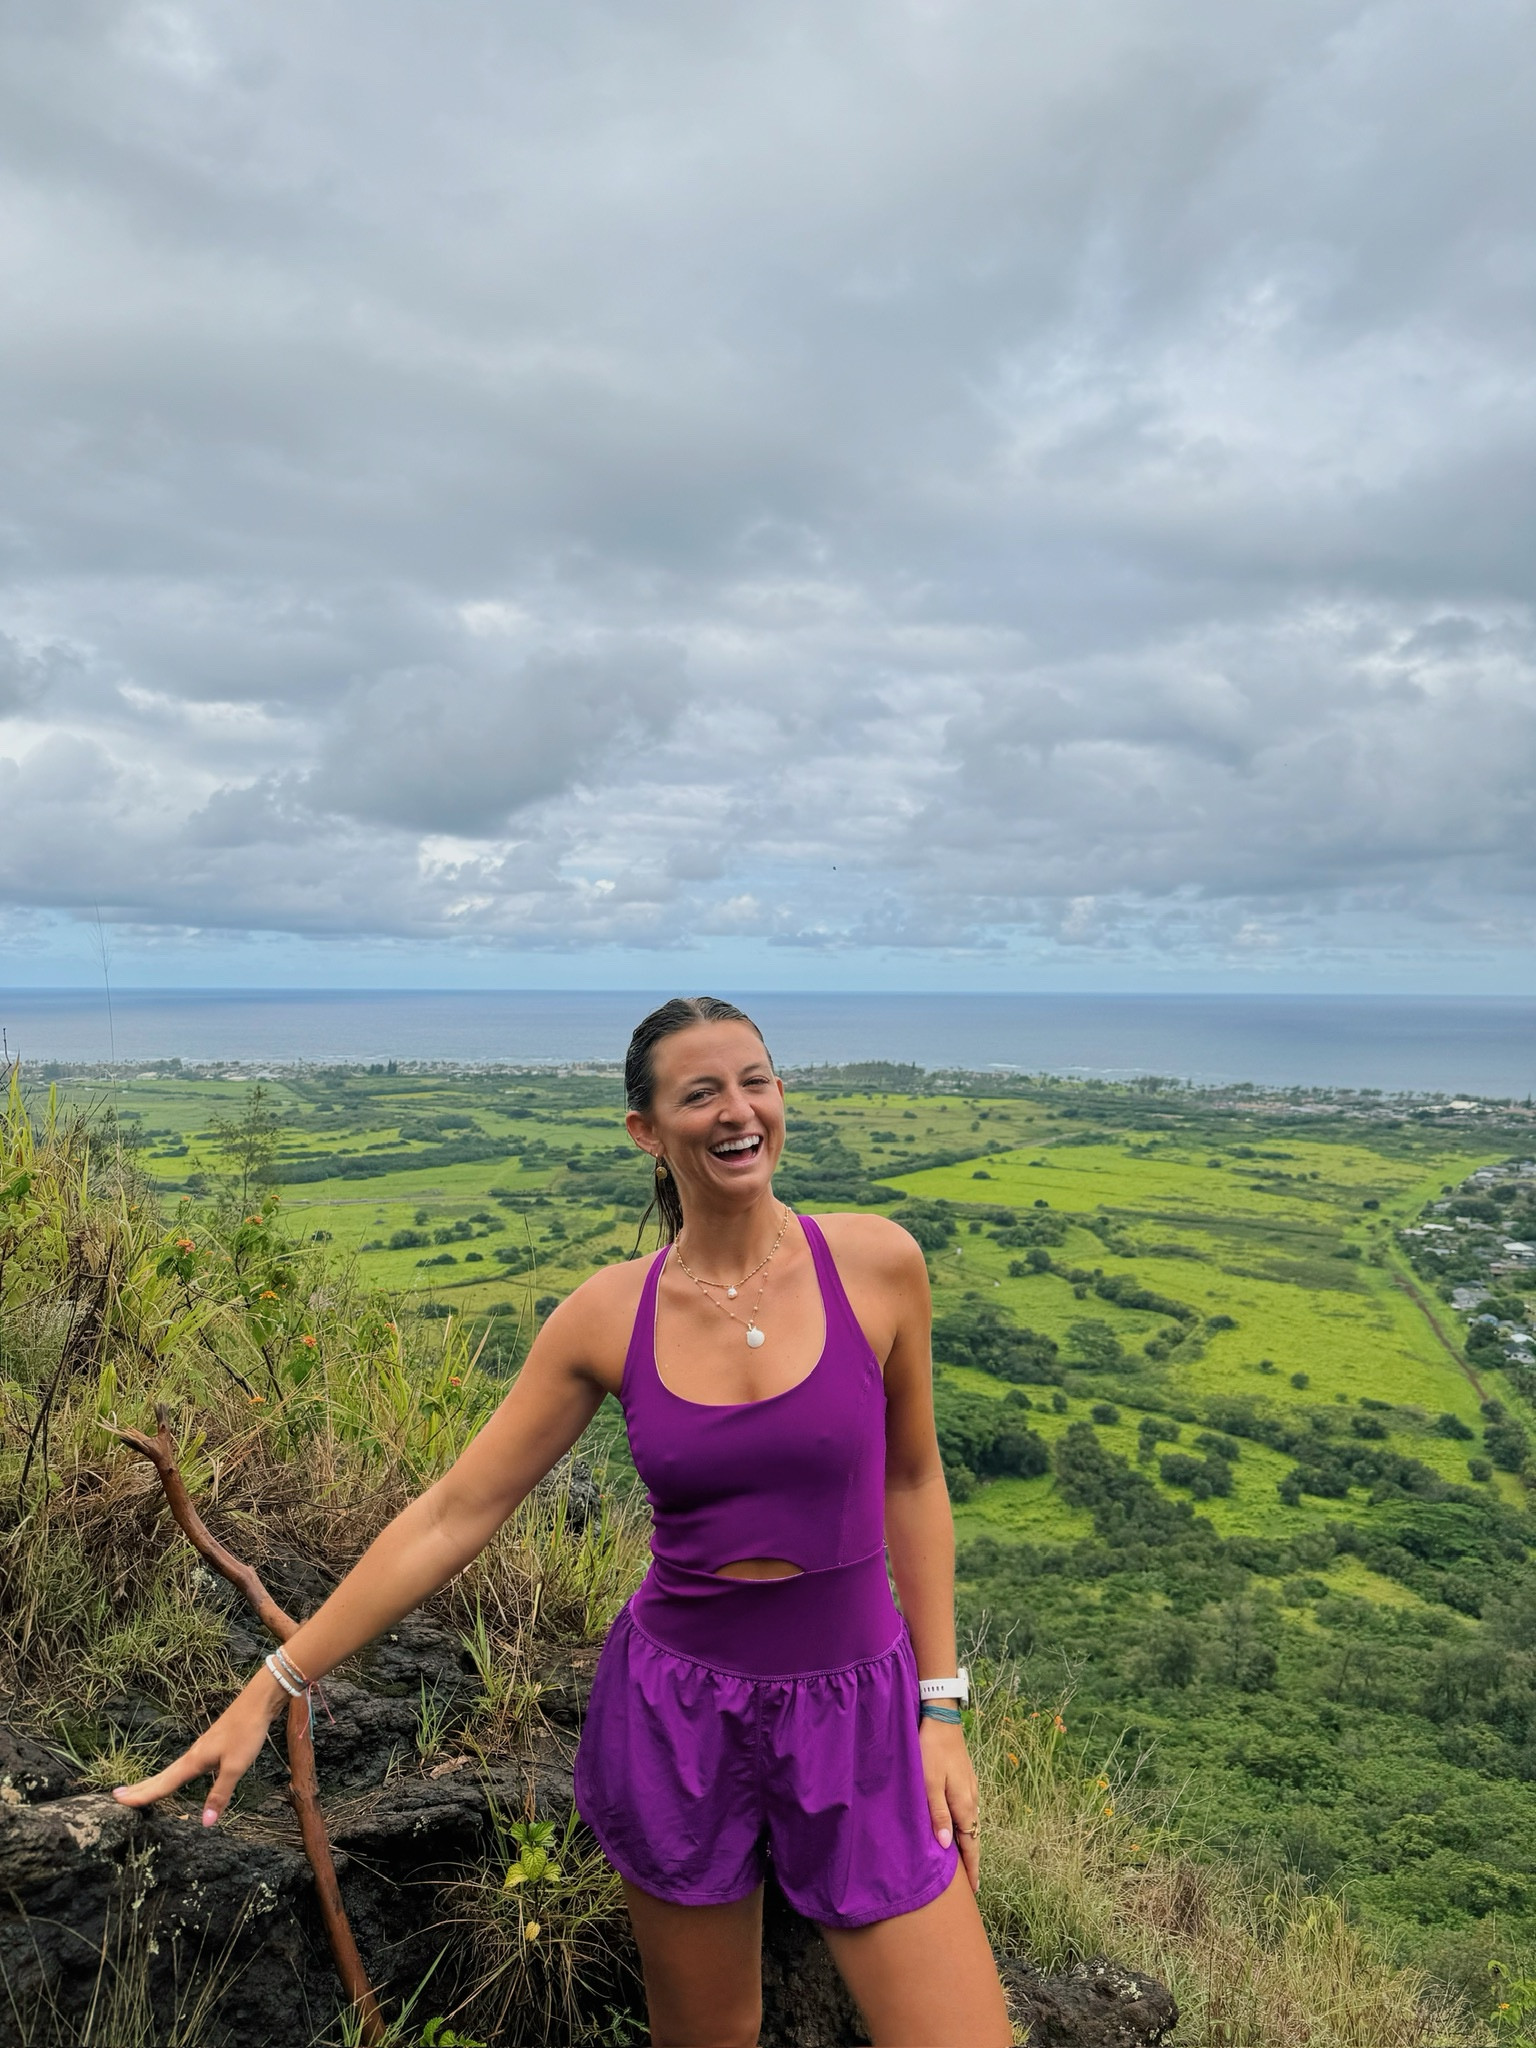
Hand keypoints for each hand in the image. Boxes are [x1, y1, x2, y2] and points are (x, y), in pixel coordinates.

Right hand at [112, 1667, 287, 1827]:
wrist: (258, 1701)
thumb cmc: (247, 1732)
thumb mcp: (235, 1767)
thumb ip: (220, 1794)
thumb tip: (205, 1823)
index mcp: (193, 1761)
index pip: (163, 1784)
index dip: (141, 1795)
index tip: (116, 1801)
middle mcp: (192, 1755)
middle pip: (162, 1776)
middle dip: (140, 1788)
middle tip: (116, 1796)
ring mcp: (201, 1749)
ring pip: (172, 1770)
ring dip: (154, 1781)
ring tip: (139, 1791)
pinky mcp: (211, 1745)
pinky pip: (184, 1765)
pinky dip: (172, 1774)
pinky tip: (178, 1776)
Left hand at [919, 1715, 980, 1892]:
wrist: (941, 1720)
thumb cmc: (931, 1752)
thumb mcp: (929, 1784)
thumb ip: (938, 1815)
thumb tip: (947, 1846)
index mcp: (964, 1805)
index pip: (971, 1844)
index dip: (972, 1868)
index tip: (974, 1890)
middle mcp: (972, 1799)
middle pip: (973, 1836)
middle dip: (971, 1859)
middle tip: (967, 1883)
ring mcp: (970, 1788)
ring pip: (970, 1822)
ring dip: (967, 1842)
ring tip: (961, 1860)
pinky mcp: (965, 1779)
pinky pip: (967, 1810)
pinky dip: (964, 1825)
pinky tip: (956, 1826)